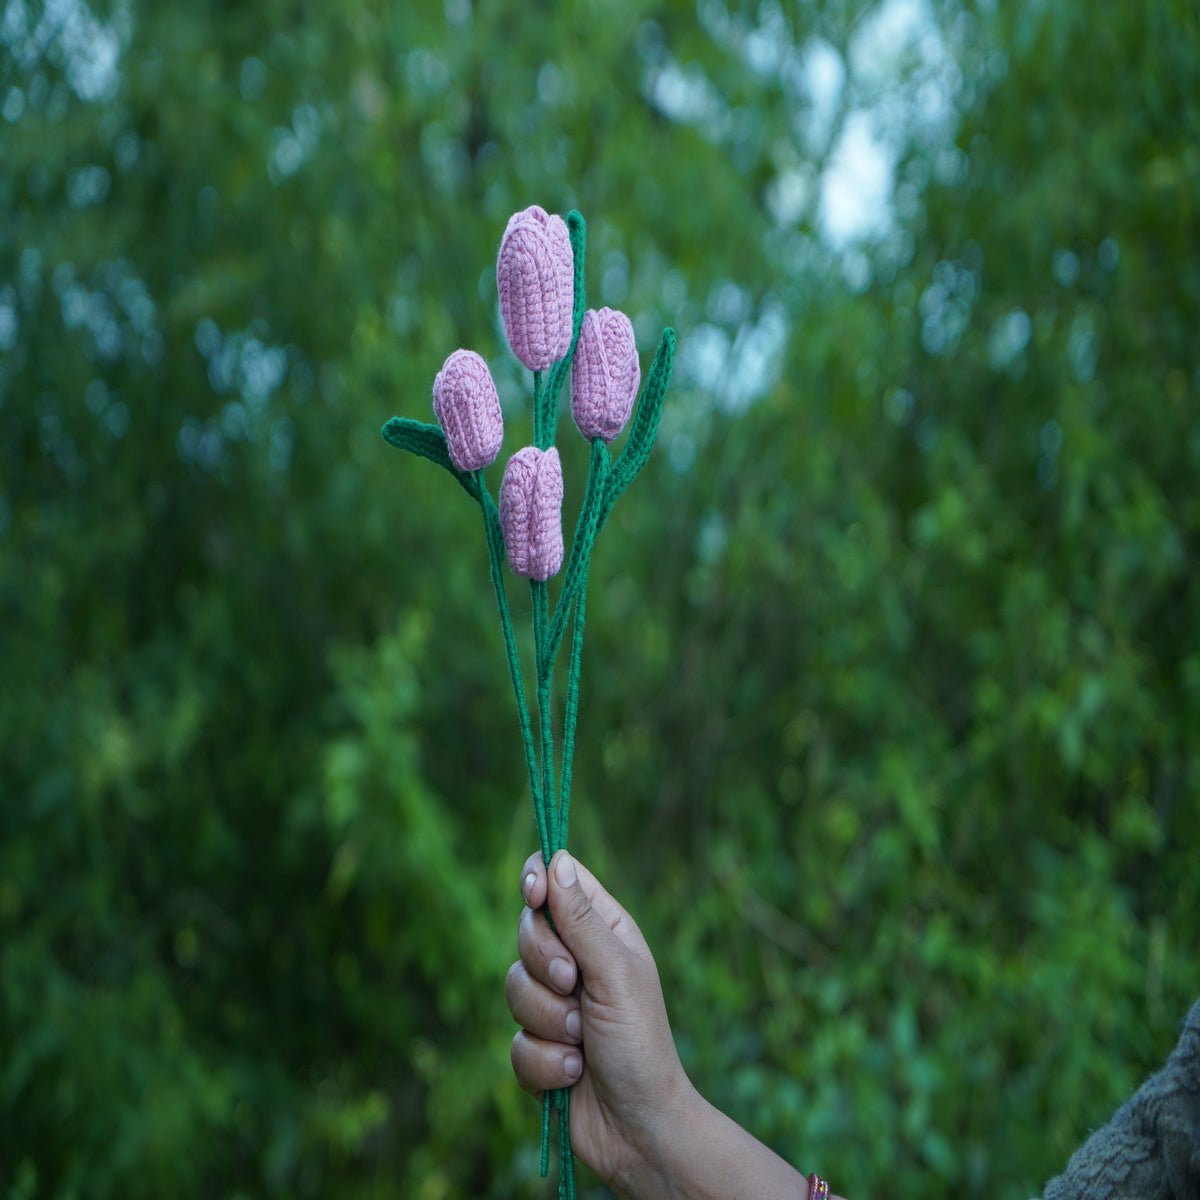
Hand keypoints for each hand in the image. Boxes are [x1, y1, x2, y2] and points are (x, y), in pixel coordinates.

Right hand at [505, 850, 841, 1199]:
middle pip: (526, 932)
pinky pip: (514, 1041)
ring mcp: (554, 1004)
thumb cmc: (640, 1043)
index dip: (536, 880)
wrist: (638, 1127)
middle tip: (575, 986)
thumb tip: (556, 860)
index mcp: (603, 930)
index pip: (556, 882)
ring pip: (513, 987)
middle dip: (545, 966)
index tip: (532, 895)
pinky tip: (574, 1073)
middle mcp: (576, 960)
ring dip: (549, 1022)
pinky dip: (545, 1062)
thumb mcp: (615, 971)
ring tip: (583, 1040)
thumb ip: (580, 919)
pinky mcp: (538, 1047)